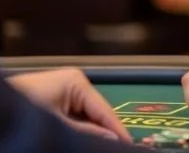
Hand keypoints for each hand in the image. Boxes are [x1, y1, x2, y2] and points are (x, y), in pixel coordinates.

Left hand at [9, 68, 131, 141]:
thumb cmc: (20, 113)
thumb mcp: (57, 127)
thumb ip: (86, 133)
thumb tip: (112, 142)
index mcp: (76, 81)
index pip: (106, 110)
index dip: (118, 132)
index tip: (128, 148)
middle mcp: (71, 83)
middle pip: (96, 115)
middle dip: (103, 134)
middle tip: (116, 149)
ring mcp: (60, 93)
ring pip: (83, 119)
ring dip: (88, 134)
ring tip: (99, 147)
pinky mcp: (50, 104)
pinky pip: (70, 120)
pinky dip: (75, 132)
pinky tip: (78, 143)